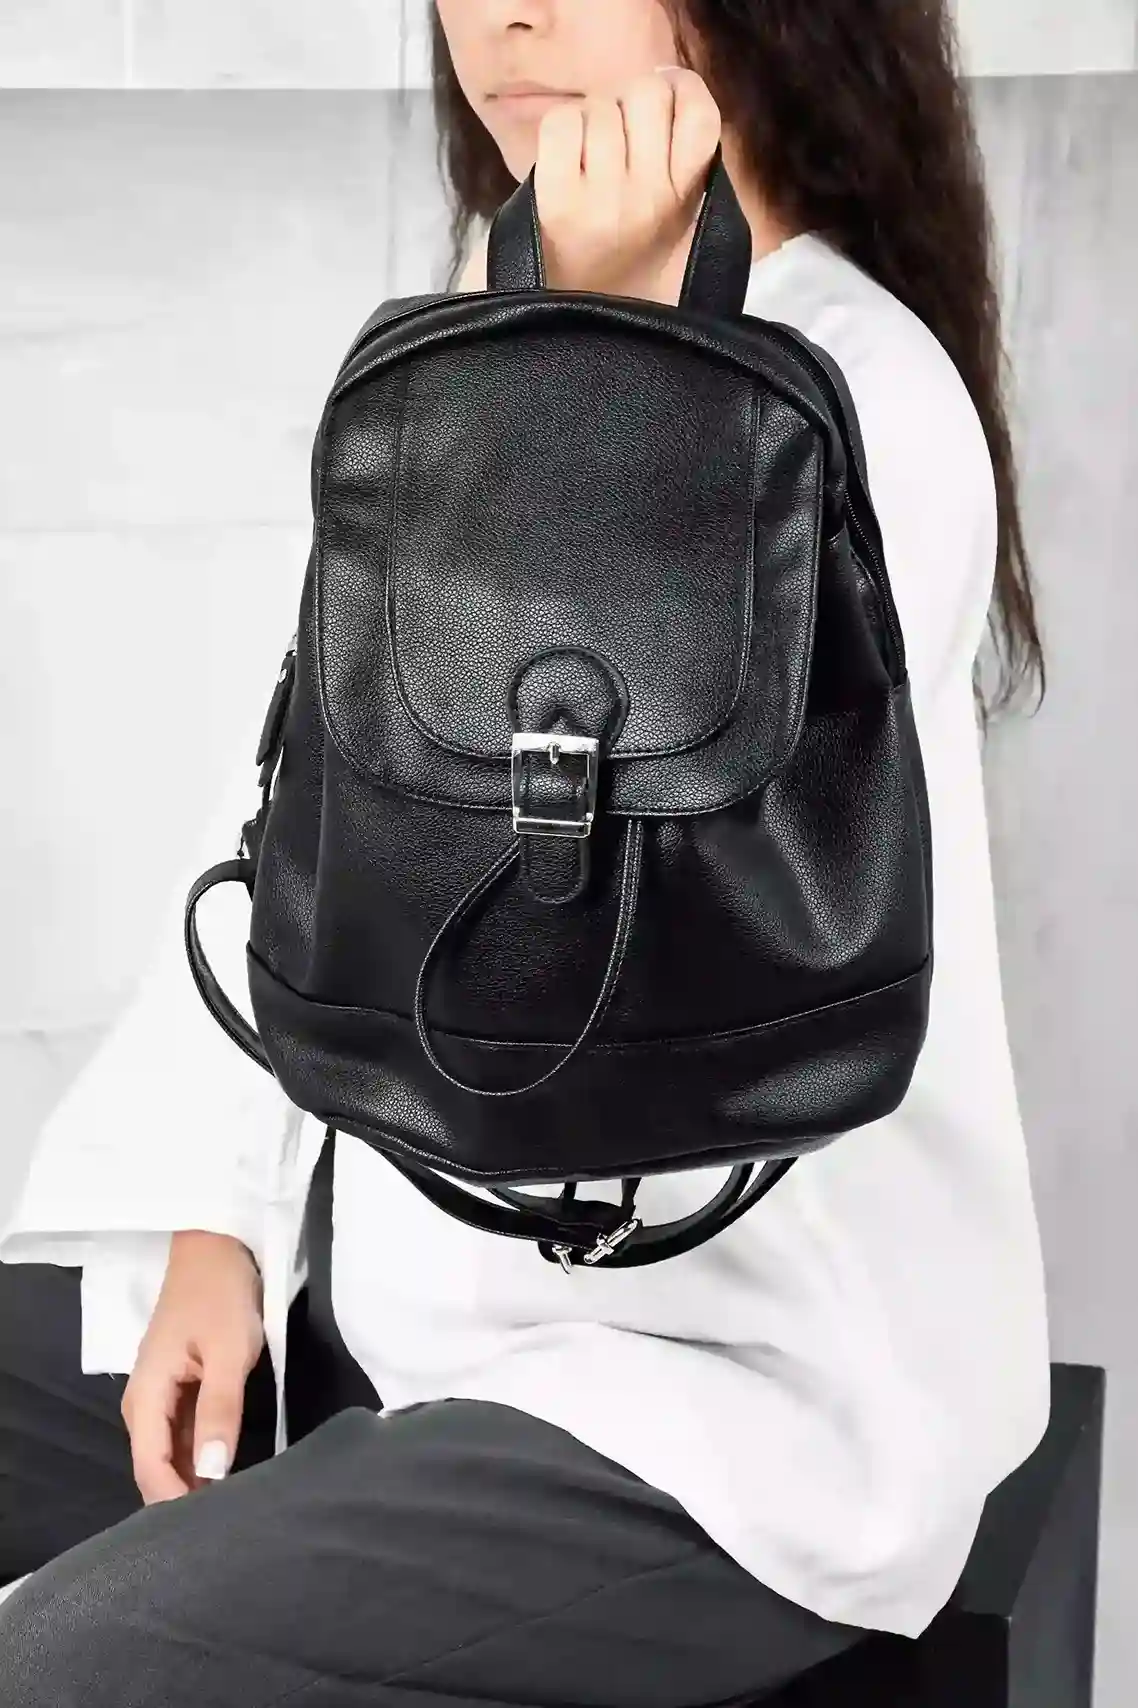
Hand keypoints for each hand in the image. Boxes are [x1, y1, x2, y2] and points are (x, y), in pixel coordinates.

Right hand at [121, 1230, 264, 1502]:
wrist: (215, 1249)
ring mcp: (161, 1399)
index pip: (151, 1470)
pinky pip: (183, 1437)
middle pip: (157, 1470)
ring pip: (171, 1456)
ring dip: (194, 1481)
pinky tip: (226, 1475)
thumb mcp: (230, 1351)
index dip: (176, 1505)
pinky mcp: (180, 1392)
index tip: (211, 1532)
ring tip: (231, 1511)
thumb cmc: (221, 1296)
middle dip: (185, 1501)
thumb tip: (212, 1471)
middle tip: (228, 1528)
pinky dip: (201, 1457)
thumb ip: (220, 1410)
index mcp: (146, 1398)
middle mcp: (145, 1406)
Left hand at [534, 67, 722, 305]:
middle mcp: (651, 196)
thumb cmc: (630, 262)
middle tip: (618, 137)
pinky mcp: (559, 201)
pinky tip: (565, 161)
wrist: (583, 324)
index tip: (665, 108)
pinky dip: (561, 132)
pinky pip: (562, 124)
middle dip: (629, 103)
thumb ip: (684, 154)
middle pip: (646, 93)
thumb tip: (665, 79)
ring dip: (590, 121)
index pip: (699, 111)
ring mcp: (604, 198)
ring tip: (589, 160)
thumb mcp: (680, 215)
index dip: (680, 91)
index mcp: (686, 196)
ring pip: (600, 107)